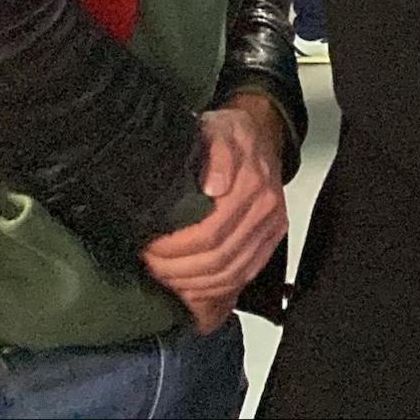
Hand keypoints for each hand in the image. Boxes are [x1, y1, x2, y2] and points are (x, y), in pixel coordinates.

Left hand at [140, 96, 287, 332]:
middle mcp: (265, 209)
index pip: (209, 234)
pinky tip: (194, 288)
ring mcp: (271, 226)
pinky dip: (218, 289)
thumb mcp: (214, 129)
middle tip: (150, 264)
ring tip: (166, 277)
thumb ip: (216, 152)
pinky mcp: (272, 238)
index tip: (147, 247)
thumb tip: (216, 185)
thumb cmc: (227, 134)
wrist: (258, 133)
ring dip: (194, 284)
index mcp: (251, 184)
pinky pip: (246, 275)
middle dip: (177, 269)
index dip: (173, 249)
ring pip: (231, 274)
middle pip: (218, 259)